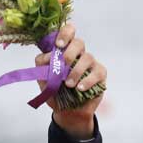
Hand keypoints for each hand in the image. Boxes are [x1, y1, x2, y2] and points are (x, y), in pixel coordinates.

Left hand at [34, 23, 106, 138]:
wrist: (67, 110)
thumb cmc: (55, 91)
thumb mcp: (43, 79)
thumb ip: (42, 67)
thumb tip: (48, 57)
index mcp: (63, 51)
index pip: (67, 32)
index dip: (64, 34)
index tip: (58, 45)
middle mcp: (78, 54)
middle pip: (78, 42)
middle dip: (70, 52)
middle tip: (63, 64)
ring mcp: (90, 63)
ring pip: (87, 57)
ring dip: (76, 71)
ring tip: (68, 84)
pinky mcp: (100, 74)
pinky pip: (97, 72)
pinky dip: (87, 80)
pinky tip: (80, 88)